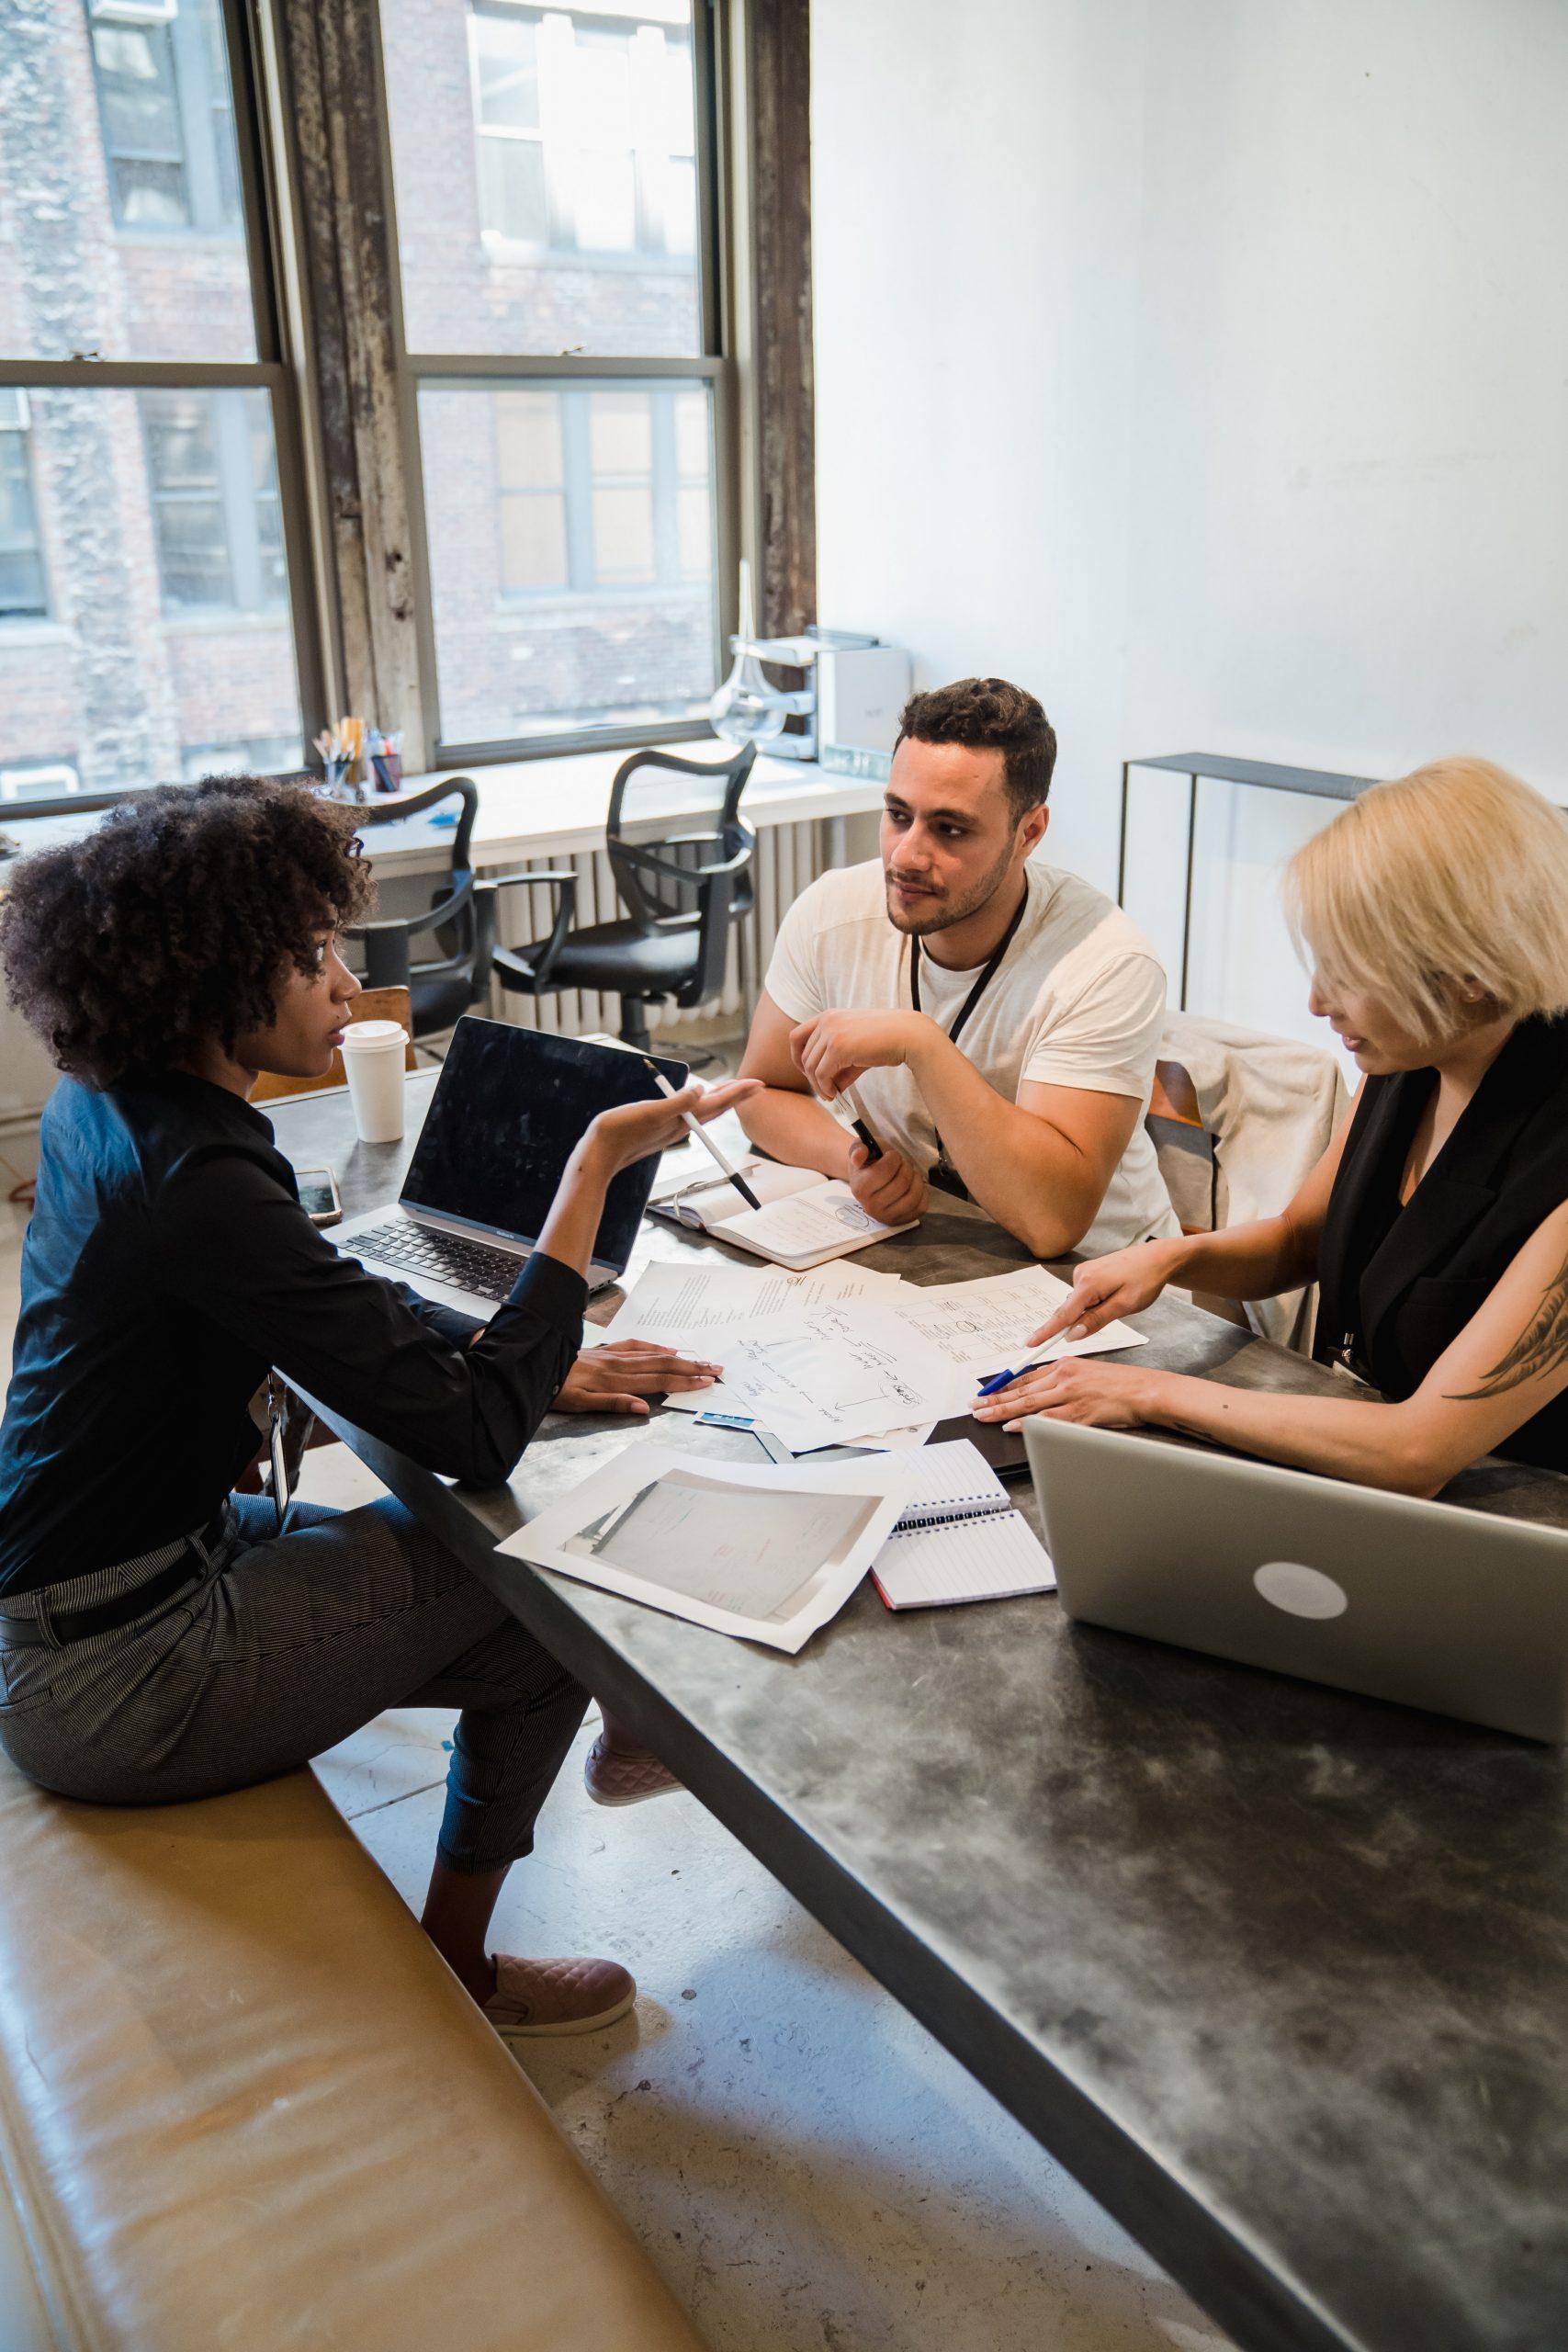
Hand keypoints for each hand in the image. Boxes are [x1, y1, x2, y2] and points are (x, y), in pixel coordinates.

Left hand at [553, 1339, 723, 1418]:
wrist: (536, 1361)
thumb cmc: (555, 1389)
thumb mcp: (580, 1404)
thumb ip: (613, 1404)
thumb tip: (644, 1408)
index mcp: (615, 1380)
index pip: (657, 1381)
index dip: (684, 1382)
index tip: (706, 1381)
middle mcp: (618, 1365)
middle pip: (662, 1366)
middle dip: (691, 1368)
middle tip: (716, 1368)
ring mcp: (612, 1355)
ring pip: (653, 1355)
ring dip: (679, 1358)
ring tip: (699, 1360)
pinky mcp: (604, 1350)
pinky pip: (635, 1345)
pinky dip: (653, 1346)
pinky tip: (666, 1349)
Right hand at [583, 1077, 760, 1178]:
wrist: (599, 1156)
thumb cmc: (621, 1132)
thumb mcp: (650, 1112)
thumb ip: (678, 1101)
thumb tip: (703, 1090)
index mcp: (682, 1120)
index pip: (718, 1103)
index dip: (739, 1092)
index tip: (758, 1083)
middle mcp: (681, 1126)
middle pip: (716, 1108)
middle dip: (736, 1095)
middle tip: (755, 1085)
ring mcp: (671, 1129)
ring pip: (704, 1113)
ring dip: (721, 1101)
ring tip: (733, 1091)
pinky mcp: (660, 1130)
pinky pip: (690, 1116)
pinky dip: (701, 1106)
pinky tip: (697, 1103)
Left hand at [789, 1010, 928, 1101]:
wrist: (908, 1035)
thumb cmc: (887, 1041)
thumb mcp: (857, 1050)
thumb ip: (840, 1065)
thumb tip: (829, 1088)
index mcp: (829, 1016)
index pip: (796, 1036)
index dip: (797, 1057)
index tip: (808, 1073)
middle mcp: (827, 1021)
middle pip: (803, 1056)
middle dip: (811, 1078)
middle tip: (825, 1091)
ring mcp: (831, 1032)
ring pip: (810, 1067)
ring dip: (818, 1086)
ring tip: (831, 1095)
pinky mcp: (838, 1047)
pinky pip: (821, 1074)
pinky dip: (825, 1088)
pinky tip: (835, 1094)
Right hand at [847, 1141, 926, 1223]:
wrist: (871, 1181)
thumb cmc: (869, 1162)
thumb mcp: (860, 1150)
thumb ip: (858, 1149)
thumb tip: (857, 1158)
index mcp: (860, 1189)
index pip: (884, 1171)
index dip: (893, 1158)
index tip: (891, 1155)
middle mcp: (871, 1207)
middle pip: (902, 1183)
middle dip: (906, 1166)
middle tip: (902, 1163)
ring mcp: (887, 1217)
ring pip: (913, 1196)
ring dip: (916, 1178)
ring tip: (910, 1173)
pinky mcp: (902, 1221)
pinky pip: (921, 1206)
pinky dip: (922, 1192)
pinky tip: (914, 1185)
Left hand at [972, 1358, 1157, 1430]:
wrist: (1145, 1390)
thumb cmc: (1121, 1384)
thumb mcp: (1088, 1372)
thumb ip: (1065, 1379)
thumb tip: (1043, 1392)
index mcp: (1066, 1365)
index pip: (1026, 1376)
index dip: (1004, 1386)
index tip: (987, 1391)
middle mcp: (1065, 1377)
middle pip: (1022, 1390)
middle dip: (995, 1398)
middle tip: (974, 1405)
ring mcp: (1071, 1395)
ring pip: (1029, 1404)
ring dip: (1003, 1410)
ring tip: (983, 1416)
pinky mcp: (1080, 1413)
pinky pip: (1049, 1420)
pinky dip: (1029, 1423)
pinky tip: (1013, 1426)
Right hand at [1027, 1239, 1182, 1347]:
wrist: (1158, 1257)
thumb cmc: (1145, 1279)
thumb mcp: (1124, 1305)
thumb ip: (1097, 1320)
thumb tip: (1072, 1334)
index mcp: (1088, 1284)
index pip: (1063, 1314)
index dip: (1046, 1332)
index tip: (1030, 1344)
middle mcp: (1080, 1275)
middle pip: (1070, 1310)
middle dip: (1079, 1322)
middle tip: (1108, 1314)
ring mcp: (1084, 1272)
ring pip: (1079, 1304)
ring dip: (1092, 1311)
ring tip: (1120, 1301)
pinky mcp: (1089, 1272)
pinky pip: (1084, 1295)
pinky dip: (1094, 1302)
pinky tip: (1114, 1295)